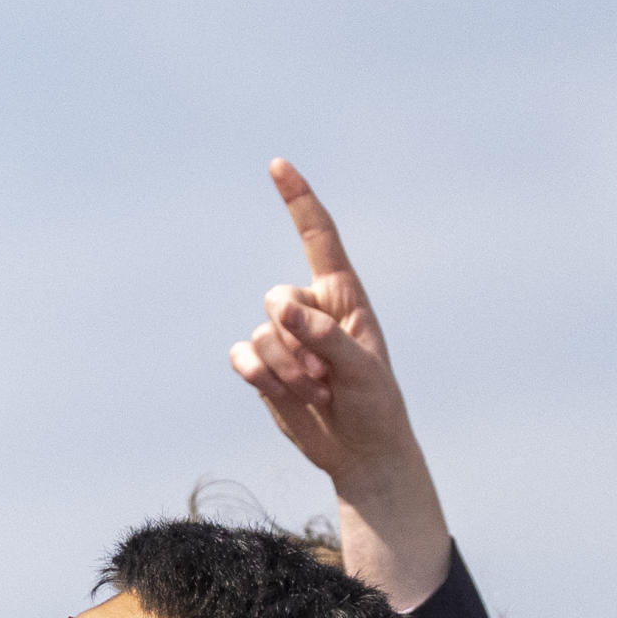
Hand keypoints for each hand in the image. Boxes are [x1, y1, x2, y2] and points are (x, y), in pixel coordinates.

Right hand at [229, 160, 453, 609]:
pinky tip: (282, 394)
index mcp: (343, 296)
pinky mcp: (262, 367)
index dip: (298, 201)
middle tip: (329, 378)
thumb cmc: (375, 405)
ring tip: (318, 393)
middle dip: (297, 343)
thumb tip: (276, 308)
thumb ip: (321, 334)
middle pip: (276, 299)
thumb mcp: (362, 368)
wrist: (359, 452)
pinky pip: (241, 358)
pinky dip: (258, 377)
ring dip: (285, 371)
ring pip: (260, 334)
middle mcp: (309, 308)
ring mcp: (283, 337)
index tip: (278, 166)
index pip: (318, 237)